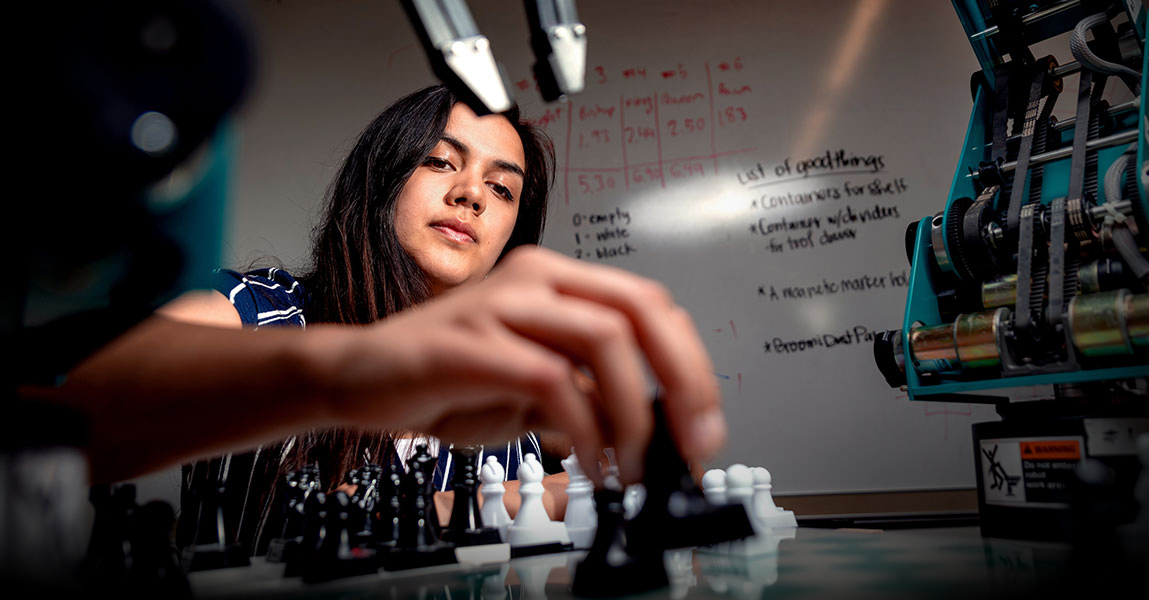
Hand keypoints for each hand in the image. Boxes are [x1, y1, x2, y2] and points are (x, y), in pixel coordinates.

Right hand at [314, 246, 725, 482]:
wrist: (357, 379)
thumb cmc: (448, 381)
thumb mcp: (538, 390)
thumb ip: (592, 396)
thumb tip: (659, 430)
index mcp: (558, 281)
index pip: (651, 306)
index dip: (689, 365)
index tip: (703, 424)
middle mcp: (536, 278)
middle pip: (642, 309)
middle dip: (684, 379)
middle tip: (694, 441)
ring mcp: (502, 303)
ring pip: (605, 339)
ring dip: (634, 411)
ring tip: (634, 464)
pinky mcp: (469, 342)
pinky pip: (550, 379)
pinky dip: (583, 428)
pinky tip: (589, 462)